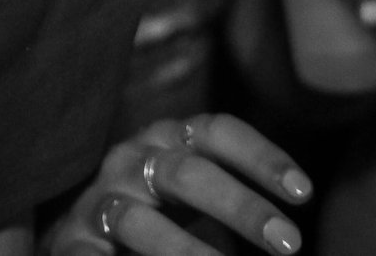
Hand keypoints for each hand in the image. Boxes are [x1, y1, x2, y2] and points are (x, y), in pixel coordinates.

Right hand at [46, 115, 311, 255]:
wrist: (80, 237)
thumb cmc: (158, 216)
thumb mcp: (196, 199)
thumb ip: (234, 208)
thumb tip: (290, 240)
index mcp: (168, 141)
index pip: (217, 132)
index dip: (261, 157)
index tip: (303, 192)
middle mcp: (133, 160)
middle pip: (187, 171)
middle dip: (240, 207)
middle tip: (289, 243)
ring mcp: (100, 199)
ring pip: (140, 220)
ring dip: (185, 250)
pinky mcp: (71, 239)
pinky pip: (93, 254)